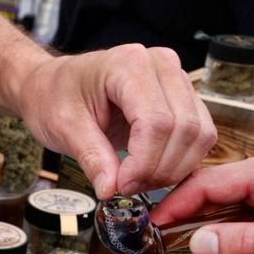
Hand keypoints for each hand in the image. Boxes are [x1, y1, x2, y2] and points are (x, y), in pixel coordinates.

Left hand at [15, 44, 217, 198]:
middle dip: (159, 169)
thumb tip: (111, 189)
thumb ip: (91, 157)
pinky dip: (180, 162)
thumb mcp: (63, 127)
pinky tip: (151, 173)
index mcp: (129, 64)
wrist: (54, 85)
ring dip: (174, 168)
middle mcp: (161, 65)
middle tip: (127, 188)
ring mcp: (176, 79)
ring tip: (137, 182)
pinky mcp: (182, 98)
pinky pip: (200, 135)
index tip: (121, 186)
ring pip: (200, 133)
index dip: (144, 162)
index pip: (156, 121)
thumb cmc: (55, 97)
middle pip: (184, 128)